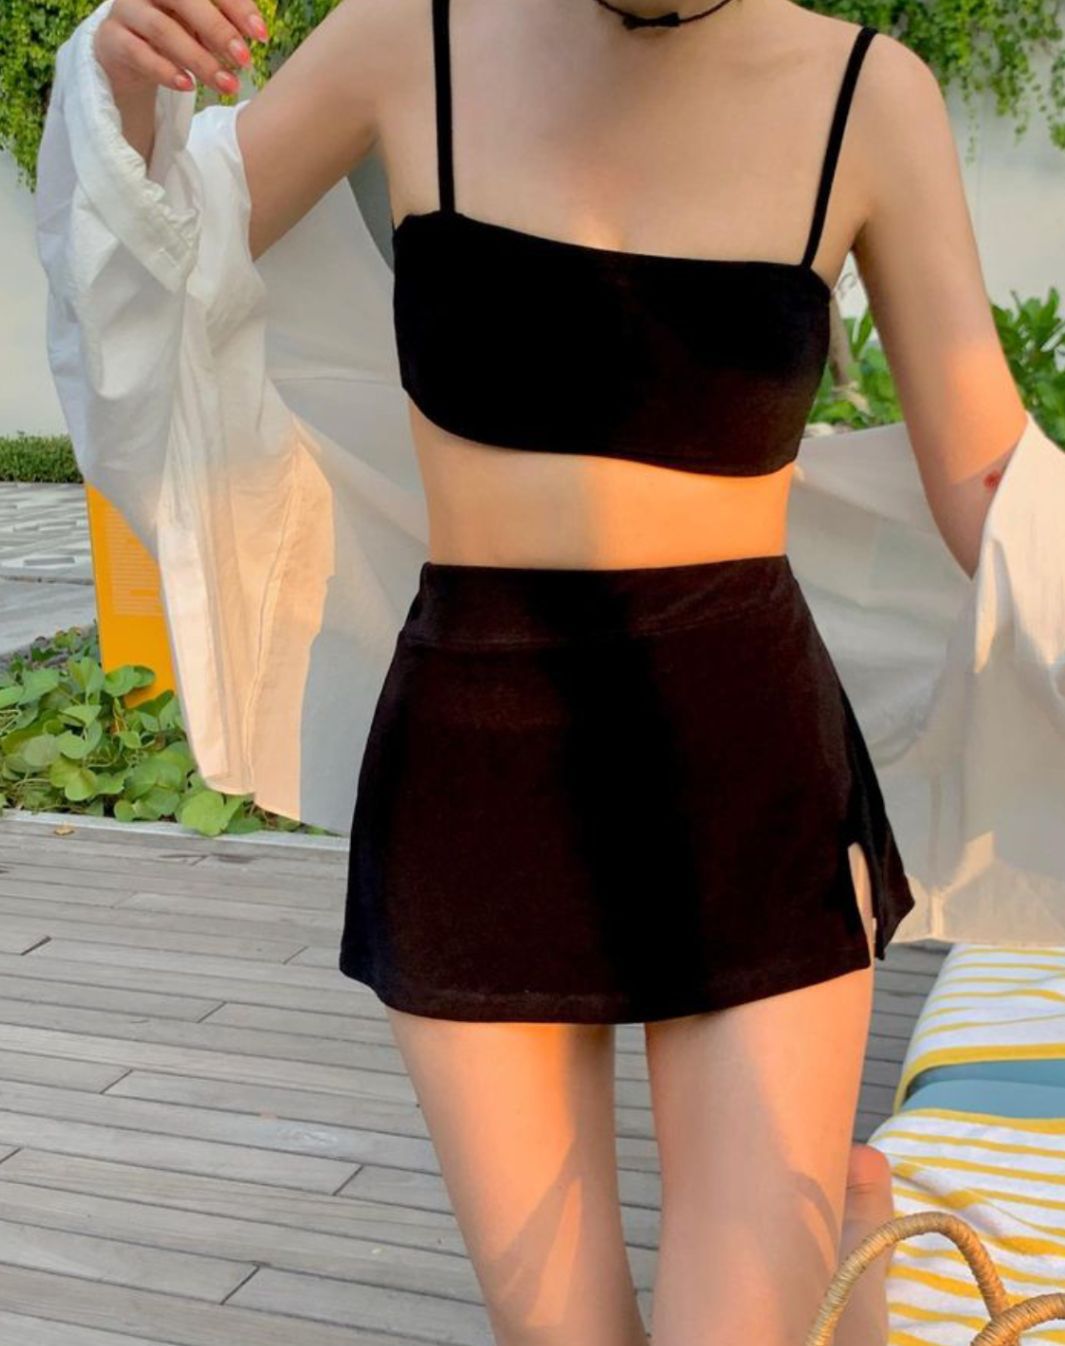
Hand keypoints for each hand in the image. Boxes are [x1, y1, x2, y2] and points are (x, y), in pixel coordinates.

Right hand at [93, 0, 268, 96]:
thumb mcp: (199, 25)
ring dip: (199, 60)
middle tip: (245, 61)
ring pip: (162, 30)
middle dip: (219, 31)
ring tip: (226, 85)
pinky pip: (138, 53)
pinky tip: (188, 86)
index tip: (261, 35)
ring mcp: (125, 10)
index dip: (237, 7)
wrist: (125, 52)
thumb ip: (223, 24)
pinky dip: (165, 71)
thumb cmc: (173, 32)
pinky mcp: (111, 39)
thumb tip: (256, 35)